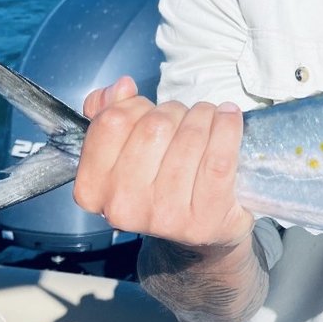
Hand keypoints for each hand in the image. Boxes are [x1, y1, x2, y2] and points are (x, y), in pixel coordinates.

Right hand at [73, 77, 253, 249]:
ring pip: (189, 137)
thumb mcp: (125, 154)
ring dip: (204, 116)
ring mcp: (165, 215)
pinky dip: (228, 128)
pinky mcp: (205, 215)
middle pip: (154, 126)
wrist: (201, 233)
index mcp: (93, 189)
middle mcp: (123, 206)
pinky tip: (229, 119)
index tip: (150, 111)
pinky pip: (219, 157)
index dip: (136, 106)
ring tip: (209, 120)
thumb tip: (120, 87)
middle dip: (175, 111)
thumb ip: (109, 115)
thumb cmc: (161, 183)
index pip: (112, 122)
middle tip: (185, 119)